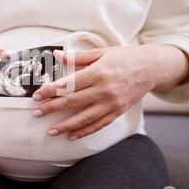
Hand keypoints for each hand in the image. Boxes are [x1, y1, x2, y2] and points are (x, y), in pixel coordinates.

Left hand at [32, 45, 188, 139]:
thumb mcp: (102, 52)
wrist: (151, 67)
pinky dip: (84, 131)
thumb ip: (78, 57)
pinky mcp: (117, 111)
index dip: (50, 91)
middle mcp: (104, 90)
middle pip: (72, 102)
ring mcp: (112, 103)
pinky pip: (98, 125)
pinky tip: (72, 135)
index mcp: (98, 72)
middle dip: (52, 108)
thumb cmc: (125, 57)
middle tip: (37, 113)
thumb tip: (57, 55)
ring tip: (50, 131)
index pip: (68, 84)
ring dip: (65, 125)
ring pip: (84, 118)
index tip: (37, 96)